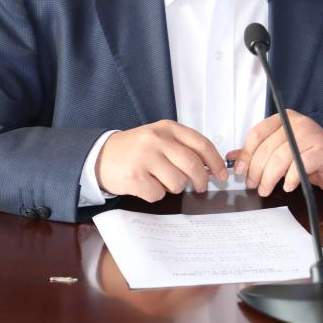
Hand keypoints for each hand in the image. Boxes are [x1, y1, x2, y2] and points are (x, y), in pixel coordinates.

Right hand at [95, 121, 227, 201]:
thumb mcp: (160, 138)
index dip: (215, 162)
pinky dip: (155, 194)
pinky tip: (145, 185)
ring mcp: (145, 158)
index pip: (201, 144)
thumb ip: (183, 148)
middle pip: (193, 165)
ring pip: (177, 183)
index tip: (222, 175)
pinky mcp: (135, 177)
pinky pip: (158, 194)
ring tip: (161, 181)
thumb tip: (210, 168)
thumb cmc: (135, 149)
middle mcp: (157, 140)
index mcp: (167, 128)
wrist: (100, 156)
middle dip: (201, 181)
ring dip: (173, 188)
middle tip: (200, 187)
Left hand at [228, 110, 322, 196]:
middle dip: (256, 171)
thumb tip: (233, 158)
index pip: (257, 134)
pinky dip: (291, 179)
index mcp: (284, 119)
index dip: (245, 155)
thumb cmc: (310, 157)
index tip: (240, 171)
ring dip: (269, 178)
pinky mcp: (322, 151)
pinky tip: (288, 186)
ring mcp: (311, 135)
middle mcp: (297, 123)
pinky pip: (299, 166)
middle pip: (267, 148)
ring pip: (281, 158)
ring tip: (266, 189)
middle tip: (253, 185)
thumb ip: (259, 152)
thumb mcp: (281, 152)